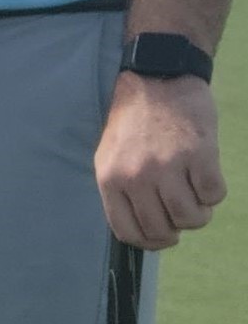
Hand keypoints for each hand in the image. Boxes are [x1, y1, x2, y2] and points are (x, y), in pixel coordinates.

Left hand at [95, 72, 223, 248]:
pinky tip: (205, 174)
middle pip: (162, 230)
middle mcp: (136, 176)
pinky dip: (214, 192)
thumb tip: (142, 231)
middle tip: (182, 210)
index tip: (162, 235)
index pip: (128, 232)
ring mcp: (168, 166)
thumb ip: (121, 192)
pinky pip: (214, 195)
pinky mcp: (200, 155)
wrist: (158, 81)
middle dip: (177, 228)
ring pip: (191, 218)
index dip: (149, 242)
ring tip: (195, 193)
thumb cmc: (134, 123)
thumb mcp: (111, 157)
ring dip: (199, 212)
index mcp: (110, 179)